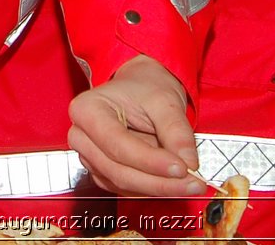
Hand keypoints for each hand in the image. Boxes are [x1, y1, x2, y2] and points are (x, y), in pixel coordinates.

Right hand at [68, 55, 205, 197]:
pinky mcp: (101, 171)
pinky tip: (172, 181)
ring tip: (189, 182)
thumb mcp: (165, 100)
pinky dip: (152, 188)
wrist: (140, 87)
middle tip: (193, 183)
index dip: (150, 161)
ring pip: (123, 183)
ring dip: (158, 187)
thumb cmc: (144, 88)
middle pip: (118, 170)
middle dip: (158, 181)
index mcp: (87, 109)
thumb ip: (177, 132)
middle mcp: (81, 136)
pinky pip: (126, 188)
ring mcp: (89, 156)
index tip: (181, 168)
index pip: (118, 144)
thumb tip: (188, 163)